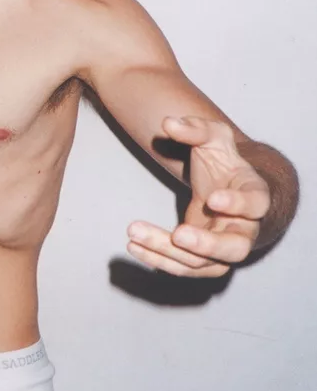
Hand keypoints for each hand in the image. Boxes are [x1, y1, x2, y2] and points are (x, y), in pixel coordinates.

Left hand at [126, 116, 269, 277]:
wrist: (224, 188)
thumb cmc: (222, 162)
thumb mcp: (213, 137)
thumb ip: (195, 129)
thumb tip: (169, 123)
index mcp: (254, 194)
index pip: (256, 203)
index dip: (238, 205)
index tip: (212, 200)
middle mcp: (245, 227)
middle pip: (237, 248)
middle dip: (208, 245)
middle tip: (178, 235)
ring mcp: (225, 248)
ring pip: (204, 263)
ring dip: (168, 253)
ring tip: (134, 235)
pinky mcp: (204, 260)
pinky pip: (184, 267)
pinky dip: (158, 260)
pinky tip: (134, 246)